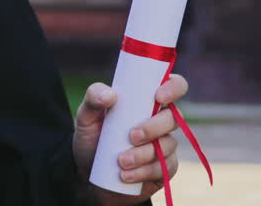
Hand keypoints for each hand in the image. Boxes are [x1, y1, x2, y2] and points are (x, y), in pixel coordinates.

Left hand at [72, 75, 188, 205]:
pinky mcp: (164, 168)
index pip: (174, 85)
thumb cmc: (92, 139)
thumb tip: (111, 95)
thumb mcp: (86, 116)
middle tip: (131, 136)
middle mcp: (161, 121)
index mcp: (147, 101)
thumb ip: (93, 98)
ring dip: (144, 154)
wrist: (89, 175)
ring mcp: (165, 145)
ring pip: (168, 145)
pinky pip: (164, 168)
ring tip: (120, 161)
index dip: (173, 88)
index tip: (158, 97)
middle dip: (153, 127)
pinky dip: (144, 172)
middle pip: (173, 118)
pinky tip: (126, 175)